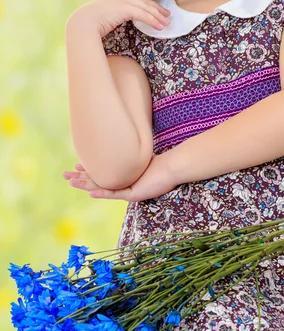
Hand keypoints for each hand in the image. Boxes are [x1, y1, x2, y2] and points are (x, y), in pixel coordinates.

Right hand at [62, 155, 177, 201]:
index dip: (87, 171)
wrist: (172, 167)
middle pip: (97, 182)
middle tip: (65, 176)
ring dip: (86, 185)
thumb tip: (119, 136)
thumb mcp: (139, 154)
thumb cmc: (159, 161)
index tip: (75, 165)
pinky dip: (103, 192)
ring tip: (72, 182)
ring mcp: (128, 190)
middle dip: (80, 178)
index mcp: (123, 177)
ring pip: (102, 188)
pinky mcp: (134, 194)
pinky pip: (115, 193)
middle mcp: (124, 185)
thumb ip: (129, 150)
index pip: (101, 174)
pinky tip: (91, 191)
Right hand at [66, 0, 170, 39]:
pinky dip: (153, 21)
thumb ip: (109, 16)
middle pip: (144, 1)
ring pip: (146, 8)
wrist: (83, 22)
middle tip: (167, 14)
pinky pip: (144, 15)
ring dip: (158, 16)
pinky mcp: (126, 9)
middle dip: (157, 7)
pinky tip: (159, 27)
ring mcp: (123, 2)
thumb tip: (110, 22)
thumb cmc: (88, 24)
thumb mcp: (101, 17)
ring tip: (166, 23)